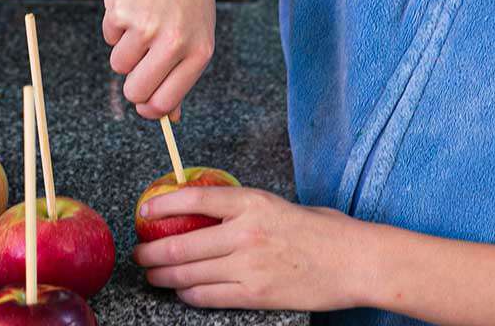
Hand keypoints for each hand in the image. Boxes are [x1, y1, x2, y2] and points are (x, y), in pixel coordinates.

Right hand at [102, 0, 215, 119]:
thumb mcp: (198, 32)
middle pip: (135, 91)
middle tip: (141, 63)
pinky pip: (108, 38)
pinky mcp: (120, 11)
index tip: (145, 103)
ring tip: (144, 23)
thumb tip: (169, 117)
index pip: (164, 102)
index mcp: (198, 51)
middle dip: (132, 84)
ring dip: (126, 49)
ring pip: (119, 65)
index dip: (149, 107)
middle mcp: (173, 40)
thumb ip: (183, 75)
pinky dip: (117, 27)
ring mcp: (145, 26)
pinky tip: (135, 5)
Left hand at [133, 186, 362, 310]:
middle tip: (139, 253)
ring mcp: (248, 266)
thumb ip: (244, 208)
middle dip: (151, 251)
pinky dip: (188, 295)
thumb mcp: (279, 205)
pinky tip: (182, 292)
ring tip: (152, 275)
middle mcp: (244, 232)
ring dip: (163, 276)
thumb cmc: (323, 231)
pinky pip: (208, 296)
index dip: (162, 205)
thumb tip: (209, 213)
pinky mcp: (254, 294)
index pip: (195, 198)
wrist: (355, 261)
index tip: (144, 211)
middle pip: (181, 244)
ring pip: (188, 274)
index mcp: (252, 202)